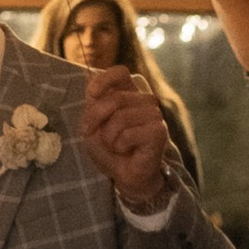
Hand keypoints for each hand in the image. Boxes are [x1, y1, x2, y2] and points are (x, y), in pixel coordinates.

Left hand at [79, 64, 175, 213]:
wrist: (125, 176)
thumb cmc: (110, 149)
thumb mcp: (93, 124)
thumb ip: (93, 103)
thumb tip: (89, 82)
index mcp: (130, 93)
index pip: (120, 72)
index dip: (104, 80)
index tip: (92, 94)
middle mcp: (145, 100)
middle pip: (116, 97)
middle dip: (96, 118)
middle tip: (93, 134)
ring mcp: (155, 115)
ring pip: (121, 117)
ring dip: (109, 137)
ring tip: (115, 145)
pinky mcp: (159, 131)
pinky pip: (129, 134)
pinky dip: (120, 146)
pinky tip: (126, 151)